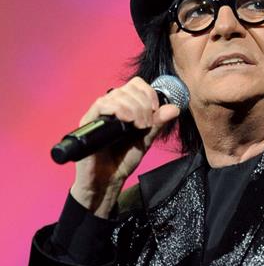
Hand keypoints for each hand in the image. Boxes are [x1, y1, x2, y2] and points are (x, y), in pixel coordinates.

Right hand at [71, 76, 179, 215]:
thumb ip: (157, 124)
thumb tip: (174, 108)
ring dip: (133, 108)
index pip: (135, 85)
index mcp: (124, 108)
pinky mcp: (88, 122)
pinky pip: (101, 105)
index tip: (154, 109)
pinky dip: (117, 109)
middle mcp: (110, 107)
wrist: (108, 180)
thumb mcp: (146, 140)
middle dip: (142, 105)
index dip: (147, 92)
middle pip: (127, 89)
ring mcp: (99, 114)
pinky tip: (127, 121)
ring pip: (116, 95)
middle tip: (146, 124)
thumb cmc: (123, 160)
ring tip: (138, 127)